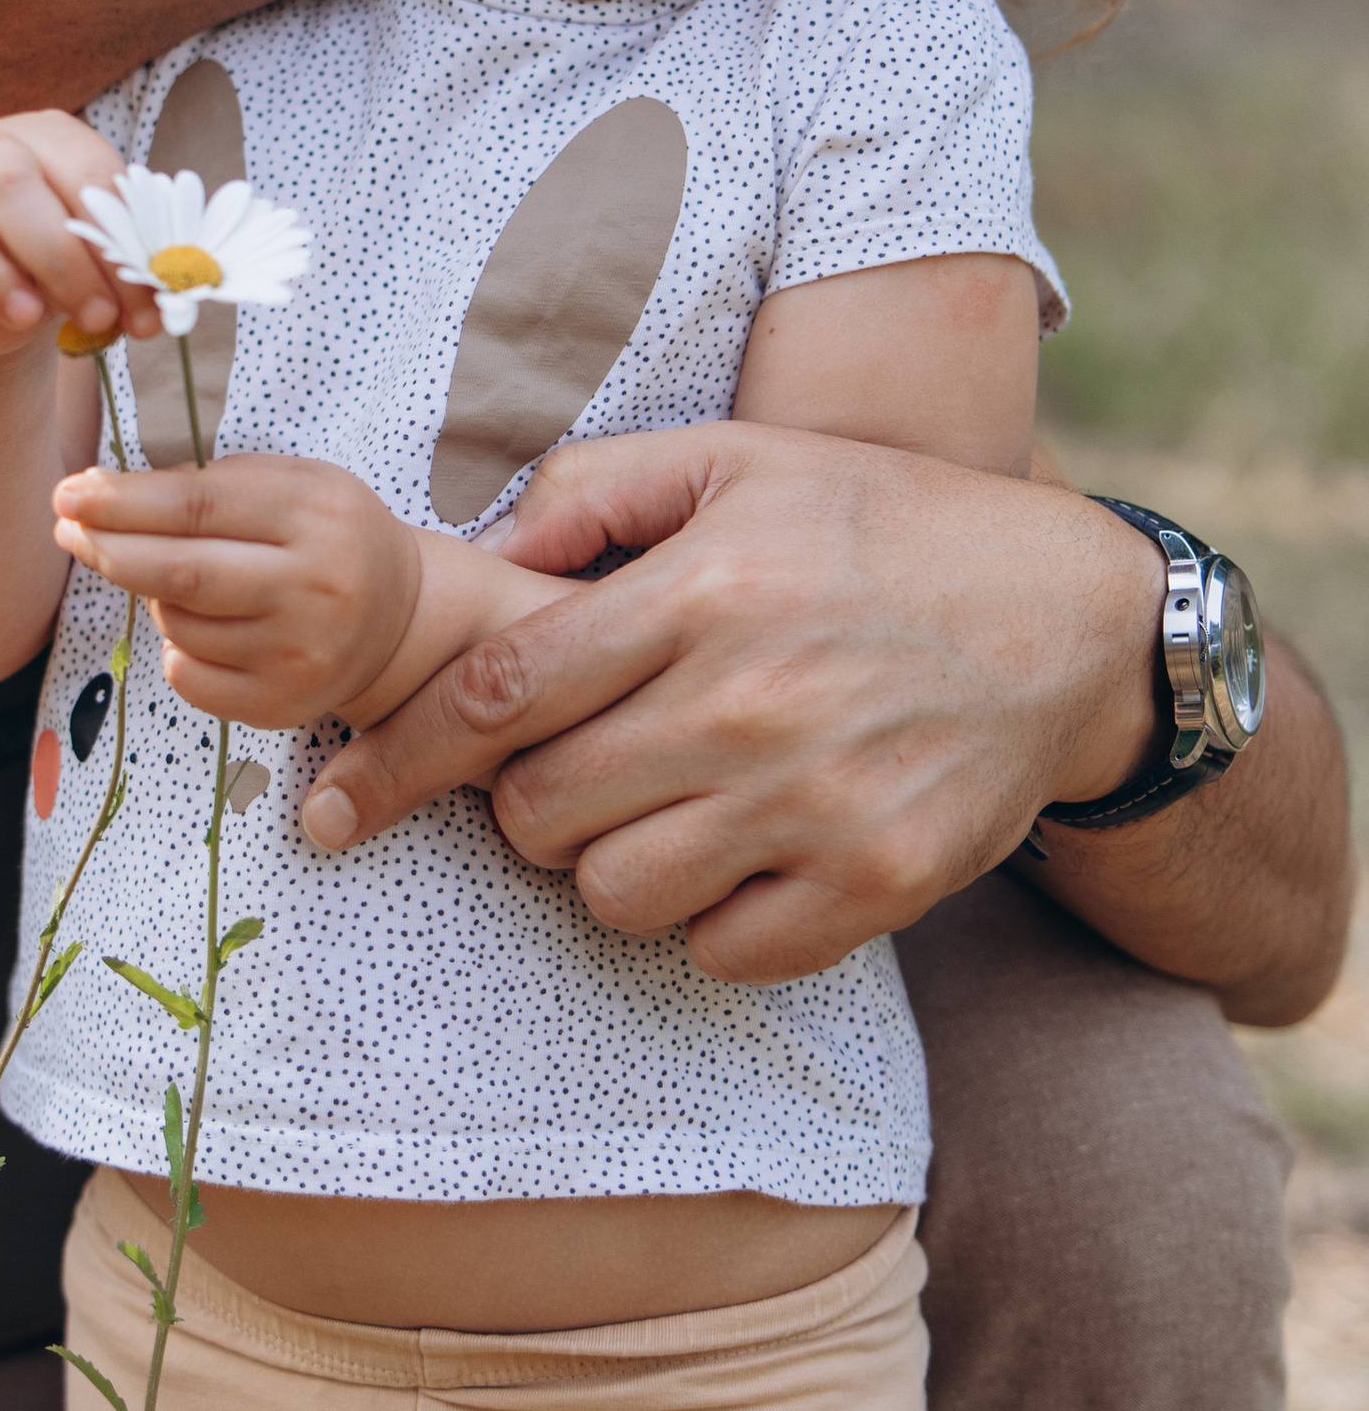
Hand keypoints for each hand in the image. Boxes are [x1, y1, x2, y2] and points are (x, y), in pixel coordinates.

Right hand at [0, 112, 161, 361]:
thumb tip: (178, 285)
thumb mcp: (100, 262)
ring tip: (27, 318)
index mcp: (48, 138)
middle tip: (97, 318)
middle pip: (7, 180)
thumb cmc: (58, 269)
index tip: (146, 309)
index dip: (118, 242)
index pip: (83, 173)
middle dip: (61, 256)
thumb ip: (132, 263)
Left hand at [52, 455, 424, 727]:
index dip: (121, 502)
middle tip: (67, 530)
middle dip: (108, 550)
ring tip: (176, 578)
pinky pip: (190, 676)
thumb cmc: (324, 534)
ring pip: (179, 626)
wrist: (399, 617)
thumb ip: (207, 483)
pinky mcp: (285, 705)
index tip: (68, 493)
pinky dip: (177, 649)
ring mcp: (301, 654)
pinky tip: (202, 629)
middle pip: (181, 574)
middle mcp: (315, 587)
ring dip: (153, 598)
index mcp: (315, 514)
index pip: (197, 507)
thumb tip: (102, 494)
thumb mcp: (290, 482)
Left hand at [292, 423, 1164, 982]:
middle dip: (525, 799)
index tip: (336, 801)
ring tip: (664, 804)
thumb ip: (597, 491)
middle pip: (540, 809)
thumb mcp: (740, 458)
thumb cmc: (882, 526)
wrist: (1074, 618)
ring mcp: (817, 805)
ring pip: (614, 893)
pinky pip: (720, 951)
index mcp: (701, 592)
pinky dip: (706, 921)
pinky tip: (740, 854)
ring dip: (608, 863)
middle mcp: (751, 703)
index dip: (400, 754)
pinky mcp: (878, 884)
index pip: (500, 691)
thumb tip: (479, 555)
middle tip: (577, 763)